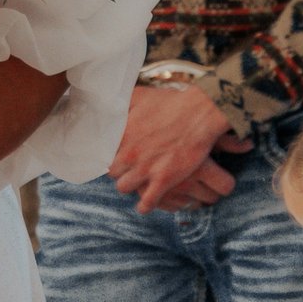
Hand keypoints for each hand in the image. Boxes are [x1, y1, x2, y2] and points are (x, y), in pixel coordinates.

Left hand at [110, 82, 241, 212]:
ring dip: (129, 187)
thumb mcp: (139, 96)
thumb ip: (122, 103)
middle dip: (119, 171)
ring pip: (124, 188)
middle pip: (112, 172)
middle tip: (127, 170)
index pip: (103, 153)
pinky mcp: (163, 180)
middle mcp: (128, 154)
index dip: (111, 155)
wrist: (199, 113)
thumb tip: (110, 105)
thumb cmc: (171, 102)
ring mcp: (145, 169)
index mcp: (121, 135)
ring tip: (135, 185)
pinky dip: (144, 206)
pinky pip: (146, 202)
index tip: (116, 156)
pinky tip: (145, 206)